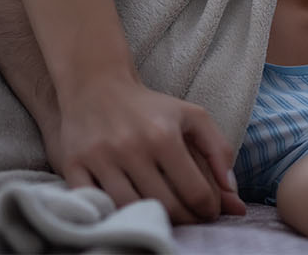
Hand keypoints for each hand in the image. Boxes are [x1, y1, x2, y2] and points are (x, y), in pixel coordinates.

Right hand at [49, 78, 247, 223]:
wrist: (96, 85)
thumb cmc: (150, 107)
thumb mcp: (193, 117)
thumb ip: (219, 152)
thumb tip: (233, 196)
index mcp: (163, 136)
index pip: (195, 192)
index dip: (209, 209)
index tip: (210, 211)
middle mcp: (131, 147)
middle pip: (166, 206)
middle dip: (187, 219)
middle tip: (192, 218)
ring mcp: (99, 158)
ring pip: (131, 210)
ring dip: (153, 221)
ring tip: (164, 217)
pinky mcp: (73, 165)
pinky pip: (95, 204)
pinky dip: (112, 214)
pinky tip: (129, 211)